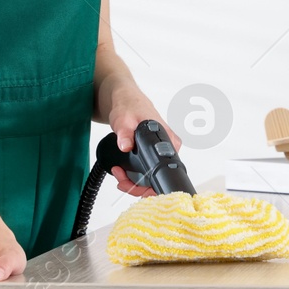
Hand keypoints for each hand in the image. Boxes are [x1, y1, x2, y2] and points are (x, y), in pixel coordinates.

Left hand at [103, 83, 181, 197]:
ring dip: (133, 182)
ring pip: (152, 180)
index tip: (132, 184)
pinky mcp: (155, 154)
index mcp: (169, 140)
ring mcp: (163, 152)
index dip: (148, 186)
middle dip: (137, 186)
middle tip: (121, 181)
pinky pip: (148, 173)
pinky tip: (123, 171)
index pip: (167, 173)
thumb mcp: (124, 119)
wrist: (126, 101)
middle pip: (159, 181)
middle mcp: (170, 148)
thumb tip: (126, 145)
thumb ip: (125, 133)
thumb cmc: (130, 106)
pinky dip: (134, 176)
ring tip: (119, 173)